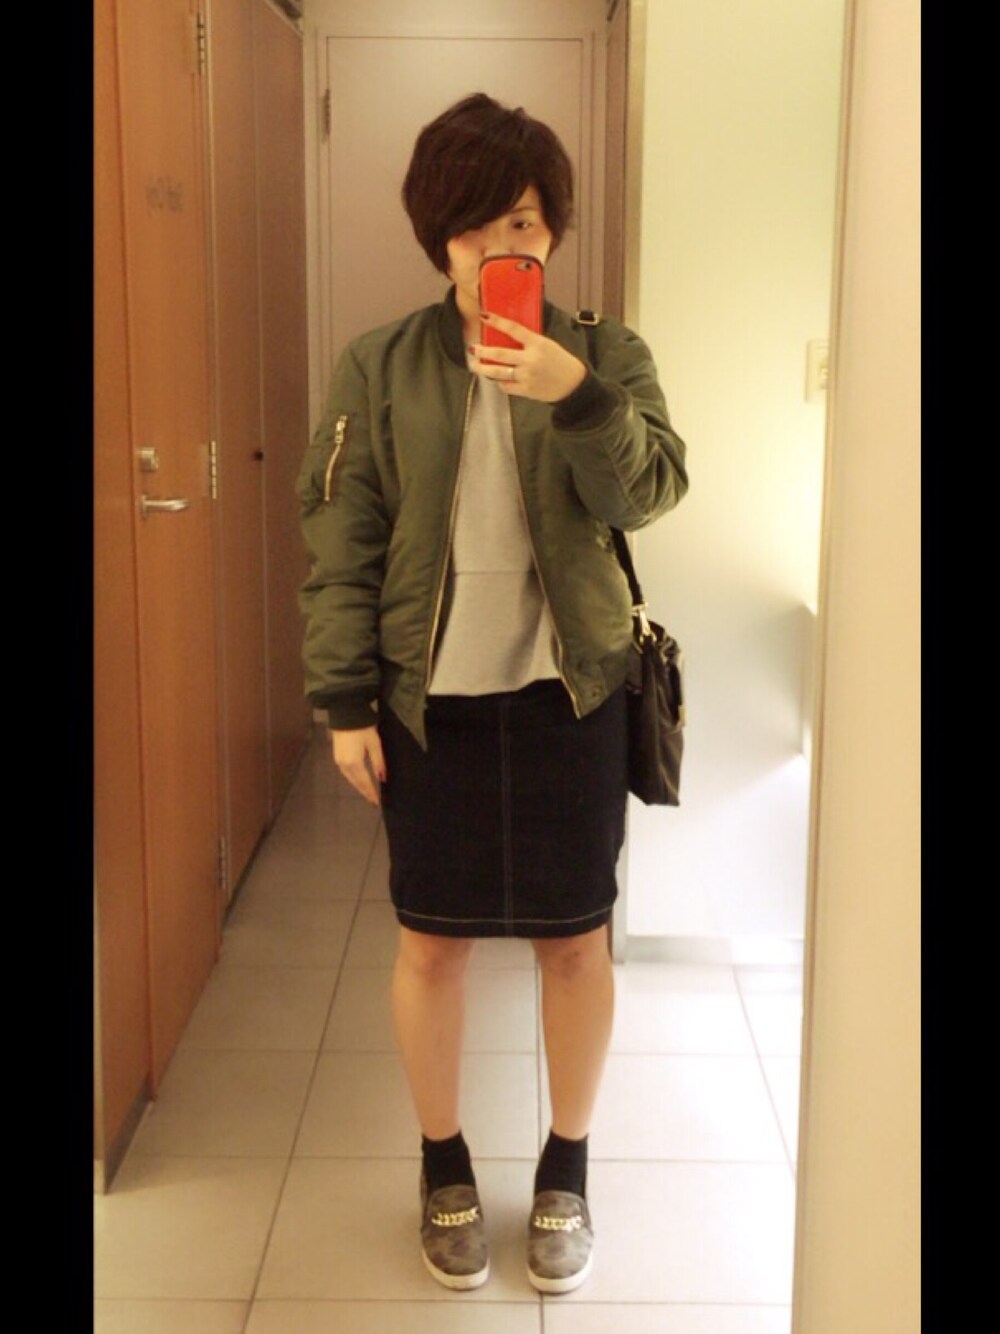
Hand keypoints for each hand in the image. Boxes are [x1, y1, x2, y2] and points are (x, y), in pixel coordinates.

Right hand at [331, 726, 385, 805]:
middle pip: (356, 783)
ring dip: (358, 786)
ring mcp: (338, 761)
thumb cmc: (362, 728)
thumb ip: (379, 762)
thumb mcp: (375, 744)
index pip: (365, 782)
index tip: (377, 802)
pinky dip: (353, 779)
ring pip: (350, 778)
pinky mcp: (336, 756)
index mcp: (354, 763)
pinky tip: (358, 779)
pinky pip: (346, 773)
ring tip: (367, 792)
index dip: (371, 792)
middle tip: (373, 800)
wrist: (345, 713)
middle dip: (365, 791)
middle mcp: (344, 765)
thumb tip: (383, 778)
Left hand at [468, 311, 586, 402]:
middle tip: (473, 348)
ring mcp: (527, 376)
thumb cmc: (559, 361)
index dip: (497, 322)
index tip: (484, 316)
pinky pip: (506, 386)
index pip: (513, 329)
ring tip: (475, 366)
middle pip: (500, 353)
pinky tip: (496, 379)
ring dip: (483, 368)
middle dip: (483, 351)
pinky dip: (499, 382)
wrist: (572, 383)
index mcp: (537, 343)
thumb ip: (528, 341)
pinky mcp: (526, 390)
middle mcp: (530, 359)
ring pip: (499, 372)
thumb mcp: (546, 344)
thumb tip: (506, 335)